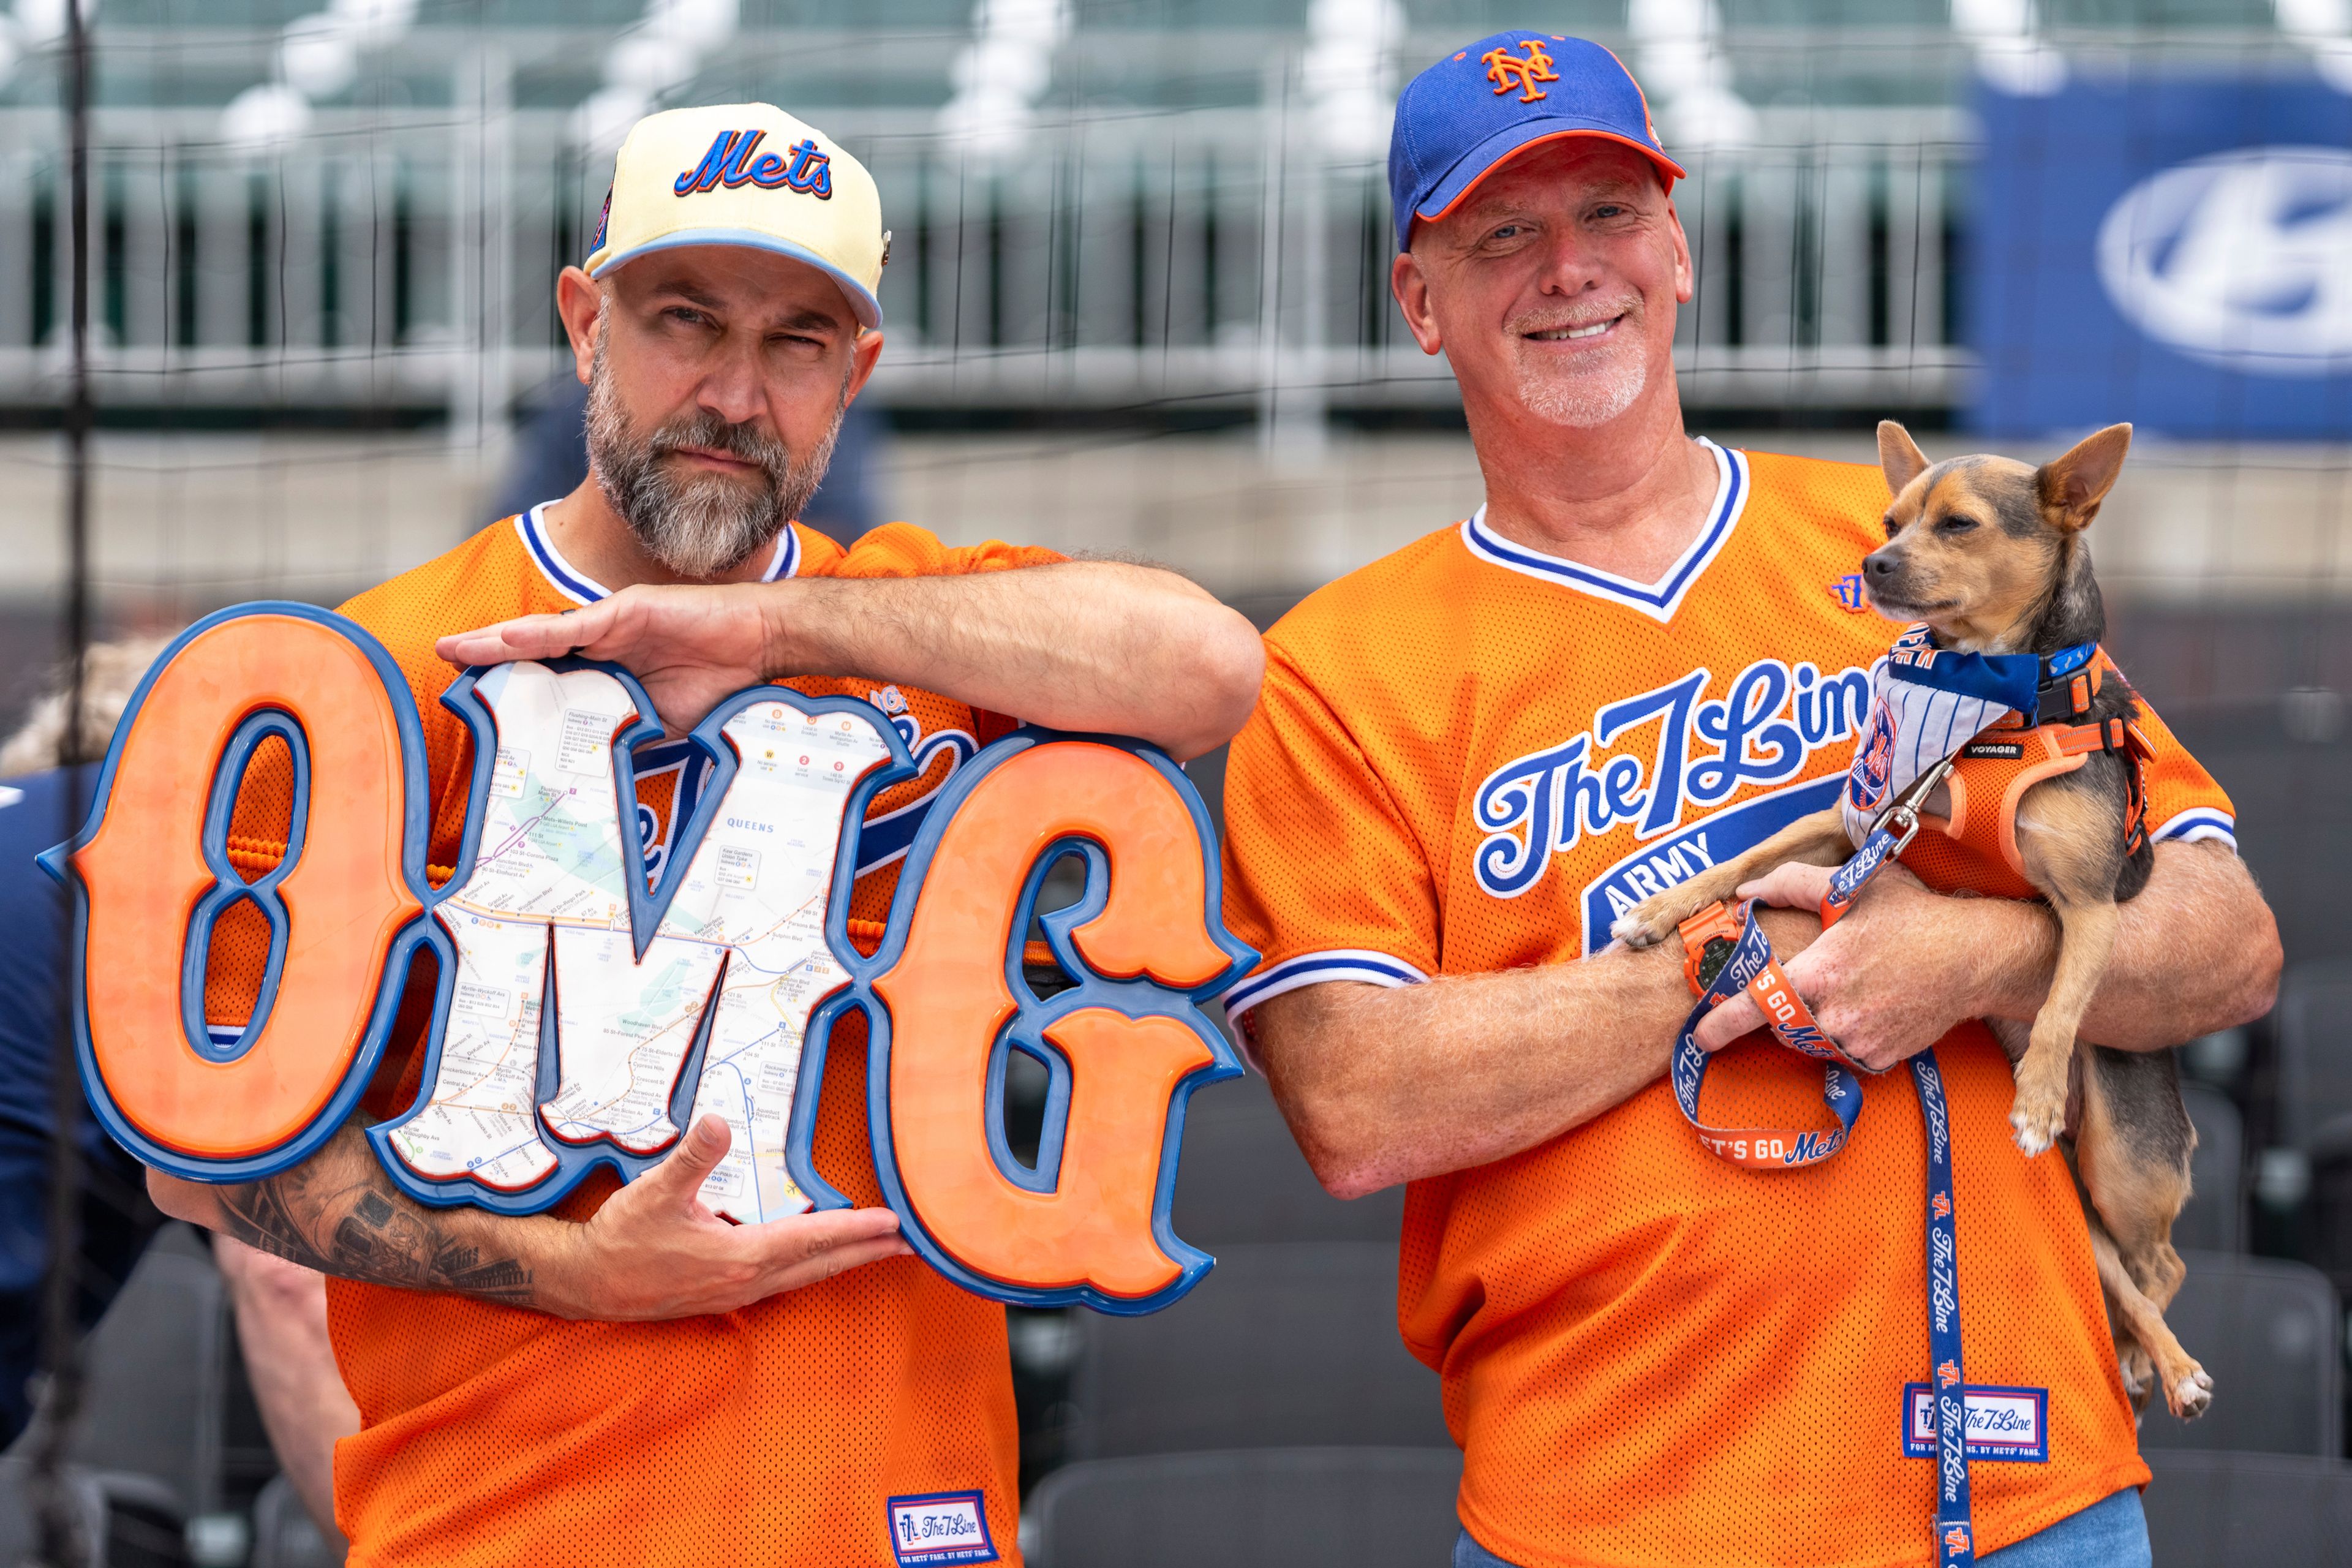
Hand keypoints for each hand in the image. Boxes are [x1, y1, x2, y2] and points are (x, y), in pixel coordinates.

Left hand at [436, 583, 777, 736]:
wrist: (760, 646)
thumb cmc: (718, 684)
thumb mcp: (661, 725)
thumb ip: (624, 736)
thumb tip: (592, 773)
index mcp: (608, 668)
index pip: (547, 674)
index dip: (510, 680)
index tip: (472, 694)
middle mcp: (602, 641)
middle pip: (533, 649)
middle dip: (487, 654)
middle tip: (444, 658)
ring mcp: (613, 623)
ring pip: (543, 633)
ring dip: (498, 639)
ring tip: (458, 647)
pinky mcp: (629, 610)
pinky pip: (577, 624)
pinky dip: (542, 632)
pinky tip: (508, 637)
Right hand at [538, 1115, 910, 1320]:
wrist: (585, 1285)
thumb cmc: (620, 1239)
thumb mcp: (655, 1191)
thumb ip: (692, 1156)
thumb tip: (717, 1122)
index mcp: (739, 1257)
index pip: (811, 1240)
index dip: (855, 1229)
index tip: (894, 1223)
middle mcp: (746, 1281)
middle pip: (821, 1264)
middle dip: (867, 1251)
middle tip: (911, 1242)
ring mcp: (735, 1293)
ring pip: (805, 1276)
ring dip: (843, 1261)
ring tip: (879, 1250)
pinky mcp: (724, 1295)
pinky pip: (784, 1281)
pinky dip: (812, 1268)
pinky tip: (819, 1261)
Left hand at [1691, 861, 2017, 1070]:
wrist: (1975, 958)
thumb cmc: (1912, 917)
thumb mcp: (1851, 888)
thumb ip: (1791, 885)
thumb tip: (1746, 891)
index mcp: (1820, 972)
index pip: (1756, 1006)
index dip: (1721, 1024)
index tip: (1697, 1036)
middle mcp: (1835, 1013)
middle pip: (1780, 1025)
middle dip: (1776, 1010)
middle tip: (1798, 986)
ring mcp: (1859, 1040)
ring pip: (1808, 1042)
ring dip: (1807, 1022)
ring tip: (1839, 990)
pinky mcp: (1879, 1057)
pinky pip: (1841, 1053)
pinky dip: (1840, 1035)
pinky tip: (1864, 1006)